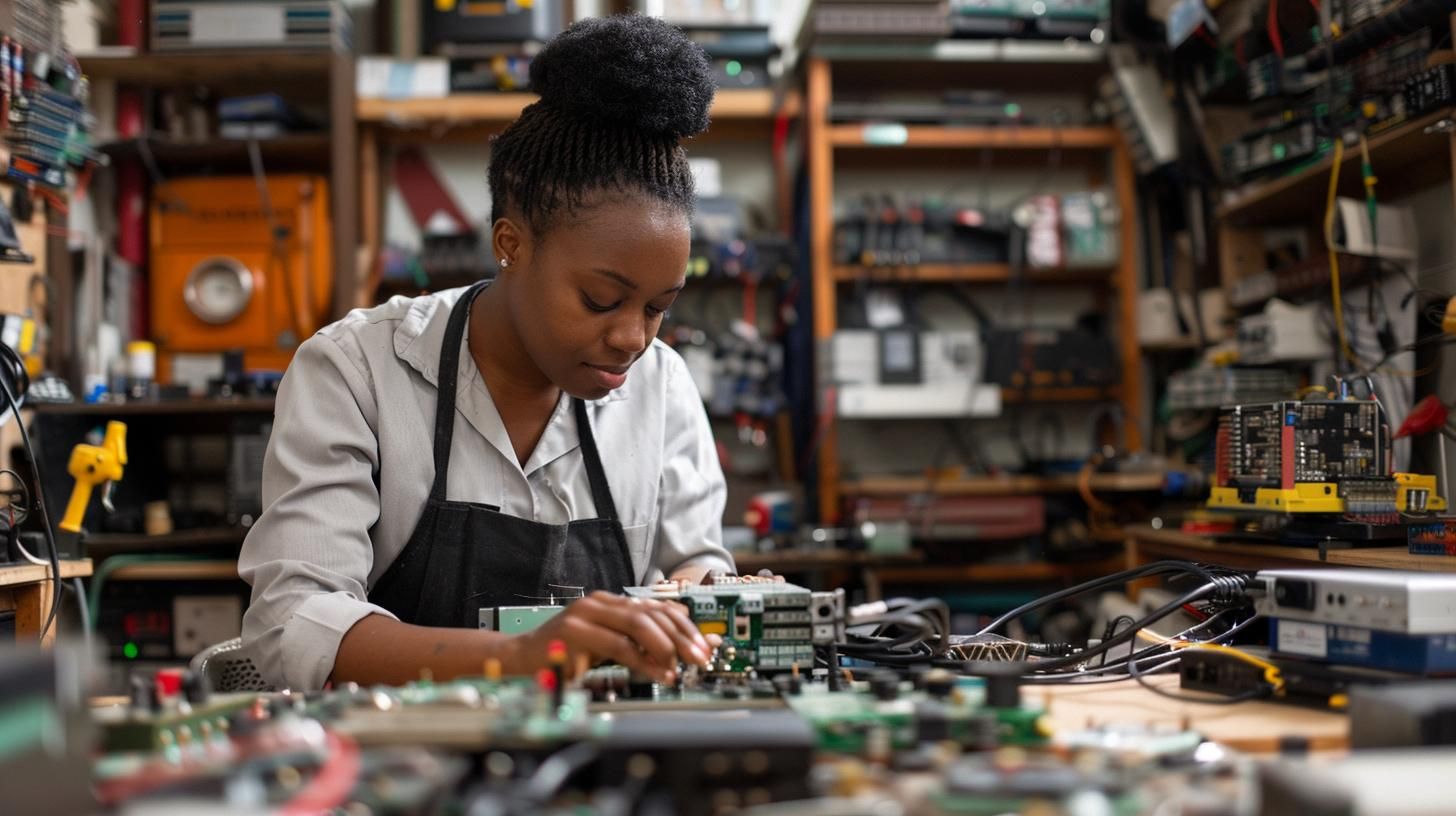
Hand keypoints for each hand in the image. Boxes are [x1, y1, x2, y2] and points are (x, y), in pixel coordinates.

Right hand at [505, 591, 715, 682]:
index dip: (685, 625)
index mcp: (611, 601)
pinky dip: (641, 661)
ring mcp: (585, 614)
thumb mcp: (609, 644)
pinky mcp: (574, 633)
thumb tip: (681, 645)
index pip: (658, 606)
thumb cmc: (567, 653)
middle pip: (652, 613)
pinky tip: (656, 673)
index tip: (704, 645)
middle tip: (699, 657)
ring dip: (664, 648)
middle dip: (681, 637)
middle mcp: (600, 602)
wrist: (523, 658)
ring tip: (677, 668)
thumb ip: (638, 641)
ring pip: (637, 624)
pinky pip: (617, 645)